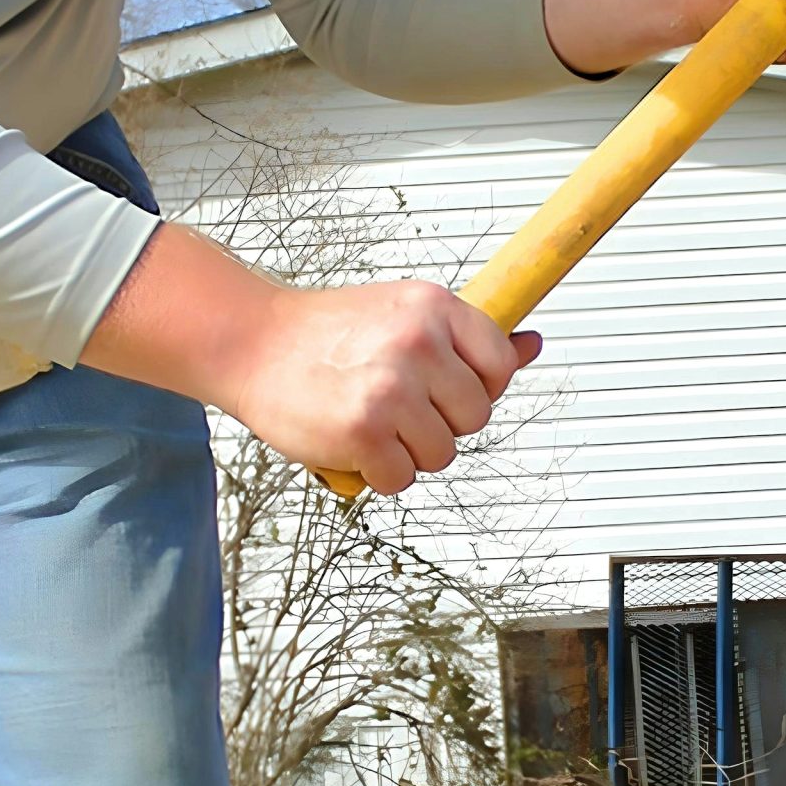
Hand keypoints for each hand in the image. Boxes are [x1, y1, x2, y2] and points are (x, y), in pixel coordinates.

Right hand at [79, 225, 541, 496]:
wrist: (252, 342)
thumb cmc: (329, 332)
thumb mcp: (403, 313)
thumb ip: (466, 337)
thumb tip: (533, 345)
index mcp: (435, 307)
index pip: (500, 366)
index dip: (476, 387)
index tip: (443, 387)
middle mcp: (419, 342)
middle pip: (475, 418)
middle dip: (439, 423)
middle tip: (395, 404)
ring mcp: (392, 387)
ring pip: (441, 454)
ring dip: (407, 451)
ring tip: (369, 420)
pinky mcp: (363, 431)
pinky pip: (401, 478)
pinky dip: (376, 472)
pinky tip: (350, 441)